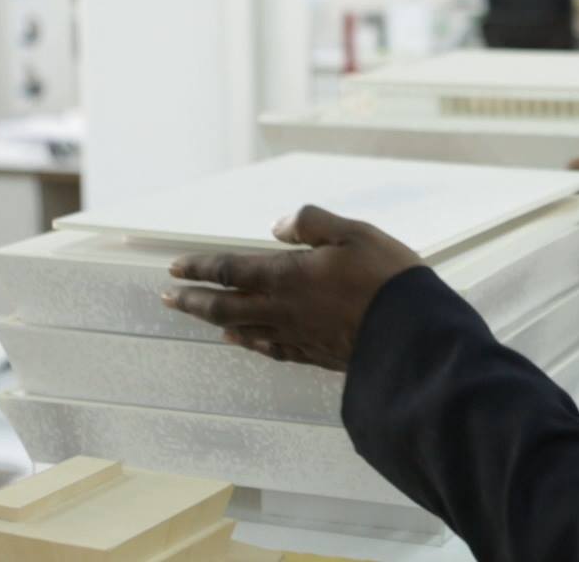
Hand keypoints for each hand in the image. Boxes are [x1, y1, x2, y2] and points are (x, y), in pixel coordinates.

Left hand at [162, 205, 422, 370]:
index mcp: (287, 275)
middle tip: (168, 298)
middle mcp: (281, 309)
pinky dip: (249, 342)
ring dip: (215, 321)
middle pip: (225, 305)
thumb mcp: (353, 233)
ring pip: (242, 328)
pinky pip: (269, 348)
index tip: (175, 268)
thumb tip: (277, 226)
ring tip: (199, 315)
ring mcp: (296, 335)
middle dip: (194, 299)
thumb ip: (312, 224)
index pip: (231, 270)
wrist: (410, 334)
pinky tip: (244, 341)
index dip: (201, 267)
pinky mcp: (313, 354)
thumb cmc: (385, 278)